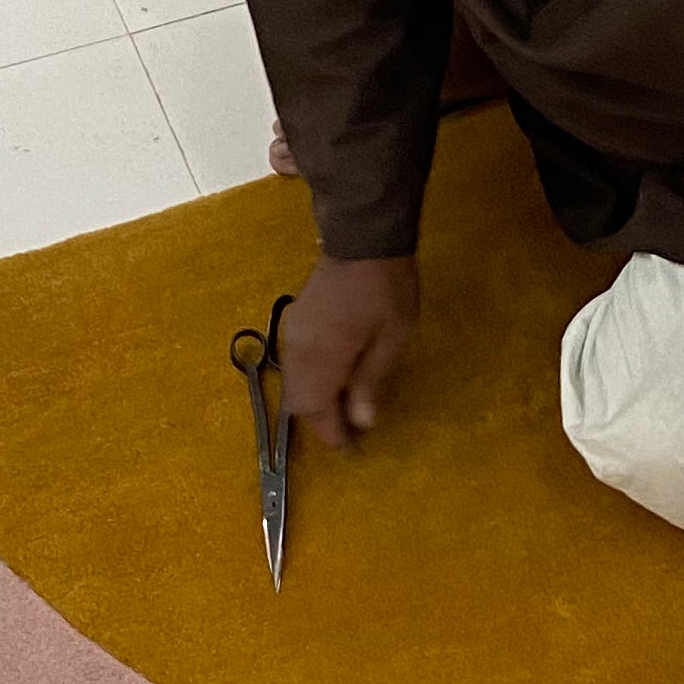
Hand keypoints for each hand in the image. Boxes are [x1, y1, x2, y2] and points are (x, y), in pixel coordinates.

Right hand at [279, 254, 418, 448]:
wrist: (361, 236)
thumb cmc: (384, 289)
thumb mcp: (390, 339)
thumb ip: (370, 381)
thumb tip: (360, 422)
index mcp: (322, 359)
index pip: (316, 411)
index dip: (332, 433)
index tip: (351, 447)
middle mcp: (298, 351)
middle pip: (299, 401)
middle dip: (320, 421)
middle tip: (348, 432)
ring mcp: (293, 334)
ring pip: (293, 383)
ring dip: (314, 401)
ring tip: (342, 408)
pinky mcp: (296, 321)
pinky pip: (294, 364)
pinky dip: (310, 381)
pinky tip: (332, 379)